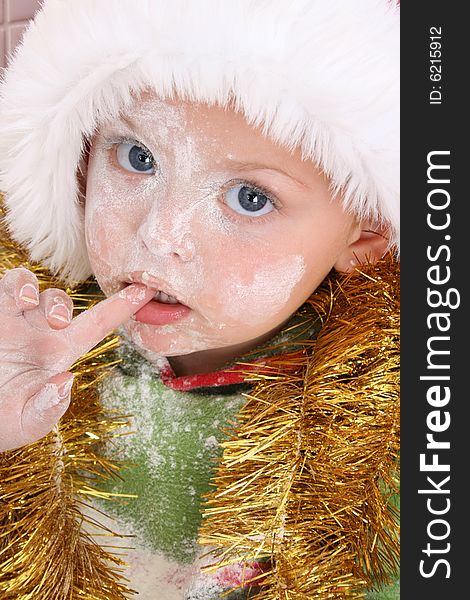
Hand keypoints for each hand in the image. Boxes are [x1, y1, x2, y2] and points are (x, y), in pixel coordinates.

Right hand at [0, 267, 155, 451]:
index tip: (147, 290)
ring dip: (38, 291)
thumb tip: (66, 381)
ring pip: (35, 288)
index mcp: (59, 353)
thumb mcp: (27, 424)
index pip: (96, 324)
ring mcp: (14, 320)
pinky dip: (17, 284)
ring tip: (29, 304)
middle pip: (61, 302)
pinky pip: (8, 286)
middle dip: (62, 304)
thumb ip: (47, 410)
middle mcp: (39, 332)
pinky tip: (18, 300)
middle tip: (58, 322)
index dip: (122, 306)